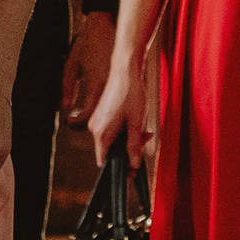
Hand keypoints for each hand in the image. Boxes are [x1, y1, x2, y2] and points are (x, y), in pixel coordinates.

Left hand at [60, 9, 118, 123]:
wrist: (107, 24)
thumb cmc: (88, 42)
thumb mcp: (71, 64)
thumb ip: (65, 88)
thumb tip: (63, 107)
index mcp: (95, 83)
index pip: (86, 116)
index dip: (76, 123)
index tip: (70, 120)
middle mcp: (108, 86)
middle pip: (99, 118)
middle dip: (85, 122)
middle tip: (75, 119)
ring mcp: (117, 83)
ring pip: (108, 111)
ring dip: (96, 116)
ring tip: (84, 112)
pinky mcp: (121, 79)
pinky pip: (113, 100)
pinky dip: (105, 106)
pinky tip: (96, 101)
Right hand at [85, 45, 151, 171]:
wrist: (125, 70)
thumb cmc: (131, 94)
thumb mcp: (136, 123)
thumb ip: (134, 146)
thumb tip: (133, 165)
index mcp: (101, 133)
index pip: (104, 162)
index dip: (119, 168)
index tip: (133, 169)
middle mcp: (94, 129)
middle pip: (110, 151)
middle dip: (128, 150)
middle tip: (144, 141)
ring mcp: (97, 121)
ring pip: (112, 140)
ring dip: (128, 139)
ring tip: (143, 130)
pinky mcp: (101, 115)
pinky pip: (111, 130)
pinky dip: (123, 130)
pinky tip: (135, 122)